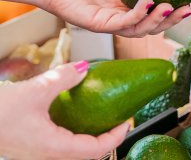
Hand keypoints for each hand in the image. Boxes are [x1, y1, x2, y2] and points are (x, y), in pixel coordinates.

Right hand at [0, 61, 128, 159]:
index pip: (96, 149)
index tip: (127, 122)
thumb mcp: (34, 91)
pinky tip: (78, 118)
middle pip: (90, 154)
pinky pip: (66, 146)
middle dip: (109, 138)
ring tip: (104, 119)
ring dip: (94, 138)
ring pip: (77, 152)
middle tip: (119, 120)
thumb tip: (85, 68)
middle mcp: (50, 156)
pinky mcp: (37, 147)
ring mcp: (43, 154)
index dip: (116, 137)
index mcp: (54, 148)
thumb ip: (62, 79)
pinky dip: (79, 135)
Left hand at [39, 0, 190, 36]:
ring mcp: (115, 23)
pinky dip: (138, 15)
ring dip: (158, 20)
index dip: (174, 10)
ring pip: (142, 30)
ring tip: (169, 6)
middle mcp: (126, 16)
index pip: (157, 12)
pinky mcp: (103, 26)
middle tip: (186, 9)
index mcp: (131, 4)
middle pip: (154, 25)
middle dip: (171, 20)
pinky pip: (125, 24)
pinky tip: (146, 2)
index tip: (190, 1)